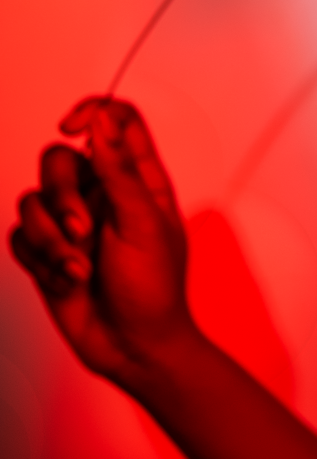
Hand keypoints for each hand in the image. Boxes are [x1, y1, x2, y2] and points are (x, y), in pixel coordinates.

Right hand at [9, 99, 194, 386]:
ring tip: (79, 270)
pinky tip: (69, 283)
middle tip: (83, 231)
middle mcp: (100, 192)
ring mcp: (70, 221)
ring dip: (52, 240)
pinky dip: (41, 261)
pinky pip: (19, 236)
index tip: (73, 127)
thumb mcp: (144, 225)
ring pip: (31, 200)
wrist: (133, 347)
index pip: (114, 120)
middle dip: (62, 195)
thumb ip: (119, 171)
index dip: (92, 111)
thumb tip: (101, 119)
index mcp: (137, 179)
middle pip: (57, 157)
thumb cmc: (154, 288)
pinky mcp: (45, 251)